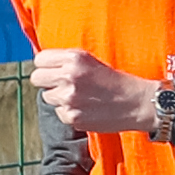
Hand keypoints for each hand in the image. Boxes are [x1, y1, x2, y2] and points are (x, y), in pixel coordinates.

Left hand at [31, 49, 158, 134]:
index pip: (40, 59)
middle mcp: (69, 76)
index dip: (46, 65)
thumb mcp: (92, 62)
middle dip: (47, 82)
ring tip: (80, 97)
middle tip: (63, 85)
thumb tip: (43, 66)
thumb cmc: (118, 82)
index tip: (54, 70)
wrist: (138, 104)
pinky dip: (69, 112)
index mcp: (75, 58)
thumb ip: (67, 62)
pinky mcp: (71, 117)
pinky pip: (59, 113)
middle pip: (37, 78)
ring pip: (47, 97)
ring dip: (59, 98)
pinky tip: (86, 109)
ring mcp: (69, 98)